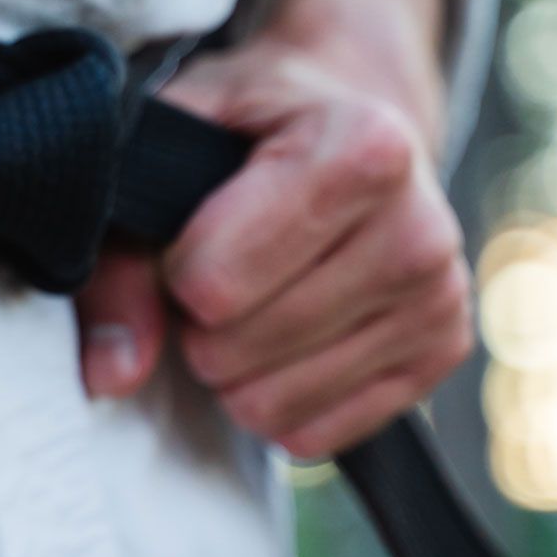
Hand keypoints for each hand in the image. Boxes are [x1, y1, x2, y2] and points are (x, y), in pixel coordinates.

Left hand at [74, 0, 472, 456]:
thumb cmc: (253, 128)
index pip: (214, 283)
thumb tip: (113, 372)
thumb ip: (120, 256)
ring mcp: (440, 297)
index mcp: (363, 150)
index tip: (192, 230)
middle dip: (198, 323)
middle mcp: (420, 228)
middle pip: (236, 348)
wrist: (361, 121)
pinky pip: (315, 434)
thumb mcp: (172, 144)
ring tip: (253, 299)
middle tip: (220, 270)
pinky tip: (287, 338)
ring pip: (271, 403)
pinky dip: (276, 399)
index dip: (174, 269)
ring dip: (233, 367)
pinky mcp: (443, 353)